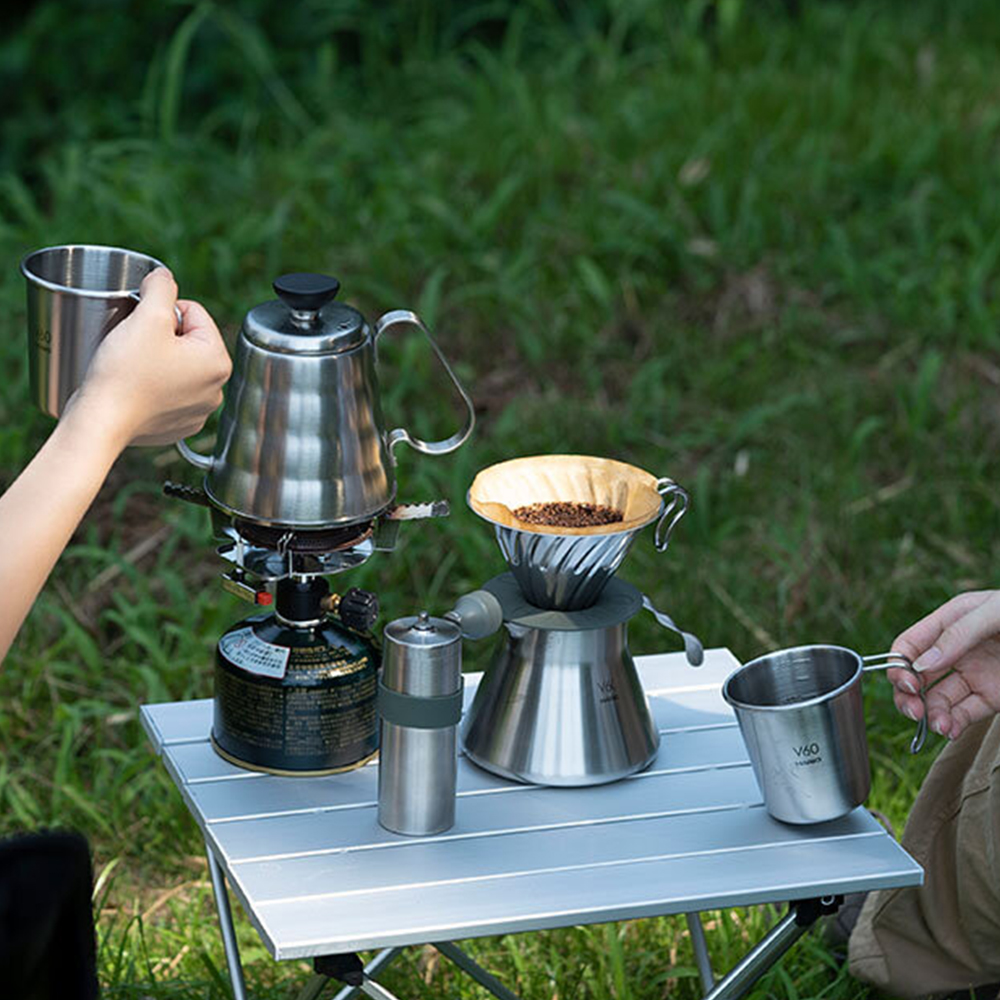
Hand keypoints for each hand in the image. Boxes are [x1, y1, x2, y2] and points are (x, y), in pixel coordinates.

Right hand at [63, 268, 231, 447]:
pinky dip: (154, 384)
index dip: (163, 311)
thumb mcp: (147, 317)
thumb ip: (161, 286)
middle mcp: (217, 389)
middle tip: (135, 345)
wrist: (101, 422)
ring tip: (134, 365)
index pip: (194, 313)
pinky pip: (169, 391)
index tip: (142, 326)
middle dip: (162, 335)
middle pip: (188, 339)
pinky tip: (136, 385)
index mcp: (219, 361)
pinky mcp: (179, 424)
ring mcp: (199, 411)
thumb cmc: (125, 372)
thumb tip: (165, 276)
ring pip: (178, 365)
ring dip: (158, 358)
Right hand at [888, 590, 999, 739]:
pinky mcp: (992, 697)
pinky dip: (952, 724)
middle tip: (915, 711)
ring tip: (940, 725)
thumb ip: (957, 634)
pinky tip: (950, 729)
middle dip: (908, 696)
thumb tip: (922, 664)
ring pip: (938, 699)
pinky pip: (964, 714)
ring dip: (931, 715)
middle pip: (917, 677)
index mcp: (949, 623)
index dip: (899, 665)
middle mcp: (956, 652)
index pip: (909, 645)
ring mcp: (974, 676)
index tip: (907, 683)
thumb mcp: (994, 612)